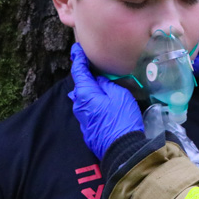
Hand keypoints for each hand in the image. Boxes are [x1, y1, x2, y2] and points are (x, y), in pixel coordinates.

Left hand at [68, 43, 144, 159]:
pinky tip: (103, 103)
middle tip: (92, 66)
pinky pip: (90, 111)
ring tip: (99, 84)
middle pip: (80, 86)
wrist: (122, 149)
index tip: (77, 49)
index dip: (78, 59)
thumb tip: (100, 81)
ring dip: (90, 91)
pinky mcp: (89, 130)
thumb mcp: (119, 95)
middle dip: (85, 76)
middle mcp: (79, 106)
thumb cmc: (122, 118)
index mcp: (85, 94)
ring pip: (84, 100)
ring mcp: (83, 119)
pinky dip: (94, 103)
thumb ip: (107, 84)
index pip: (79, 72)